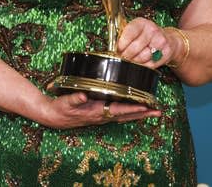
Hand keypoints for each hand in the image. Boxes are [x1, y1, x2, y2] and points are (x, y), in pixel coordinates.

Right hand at [39, 91, 160, 128]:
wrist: (53, 116)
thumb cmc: (60, 108)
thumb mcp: (65, 103)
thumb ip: (75, 99)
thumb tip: (83, 96)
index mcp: (96, 112)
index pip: (118, 110)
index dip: (132, 109)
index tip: (145, 107)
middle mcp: (102, 116)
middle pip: (126, 116)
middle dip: (143, 114)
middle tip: (158, 112)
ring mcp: (102, 116)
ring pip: (125, 116)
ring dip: (139, 114)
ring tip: (153, 111)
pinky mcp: (100, 114)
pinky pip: (119, 114)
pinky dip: (130, 112)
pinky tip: (136, 109)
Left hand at [117, 18, 176, 68]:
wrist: (167, 39)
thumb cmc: (146, 36)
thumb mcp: (135, 31)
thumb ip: (124, 36)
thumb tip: (113, 47)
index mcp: (141, 22)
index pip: (130, 32)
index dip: (122, 43)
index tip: (119, 49)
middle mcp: (152, 29)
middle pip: (135, 47)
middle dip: (127, 55)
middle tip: (124, 58)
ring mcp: (161, 40)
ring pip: (143, 57)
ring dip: (136, 62)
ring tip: (133, 59)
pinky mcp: (166, 52)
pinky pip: (152, 64)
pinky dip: (145, 65)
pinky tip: (143, 62)